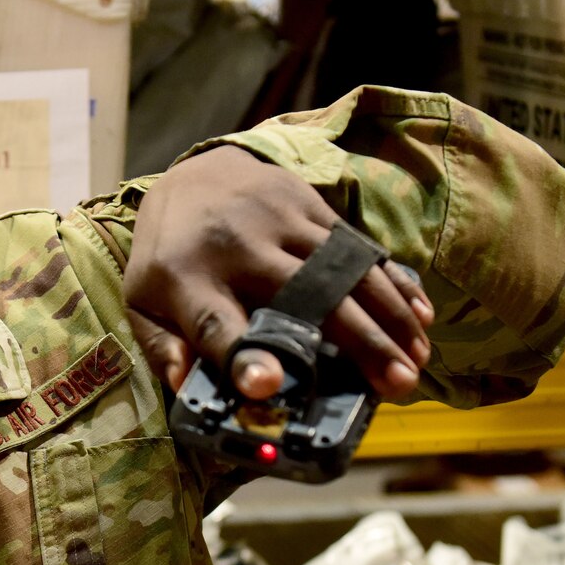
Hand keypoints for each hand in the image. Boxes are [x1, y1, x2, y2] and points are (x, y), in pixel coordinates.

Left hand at [124, 146, 433, 400]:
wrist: (192, 173)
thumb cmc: (170, 256)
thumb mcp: (144, 303)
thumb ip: (163, 348)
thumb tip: (188, 390)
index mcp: (185, 280)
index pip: (214, 324)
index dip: (241, 357)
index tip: (268, 385)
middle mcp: (236, 246)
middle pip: (305, 297)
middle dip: (358, 342)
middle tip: (397, 384)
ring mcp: (277, 219)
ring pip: (344, 271)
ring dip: (388, 316)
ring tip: (417, 360)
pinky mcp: (308, 205)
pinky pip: (359, 246)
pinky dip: (393, 282)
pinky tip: (420, 315)